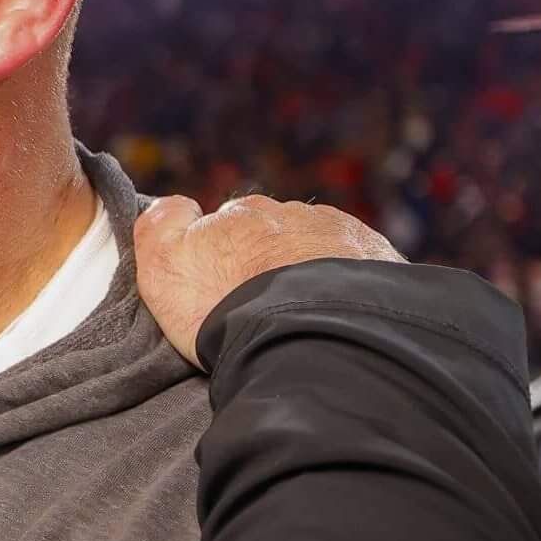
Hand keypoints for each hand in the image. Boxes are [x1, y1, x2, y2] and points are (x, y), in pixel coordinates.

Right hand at [133, 193, 403, 368]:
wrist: (306, 334)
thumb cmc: (223, 306)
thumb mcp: (163, 264)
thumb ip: (161, 225)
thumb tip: (174, 205)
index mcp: (238, 214)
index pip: (226, 225)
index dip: (221, 257)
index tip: (221, 291)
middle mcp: (289, 212)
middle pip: (276, 233)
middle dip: (270, 260)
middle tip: (263, 308)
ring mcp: (338, 231)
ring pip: (320, 246)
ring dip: (312, 271)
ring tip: (305, 317)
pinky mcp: (379, 256)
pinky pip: (363, 265)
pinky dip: (352, 284)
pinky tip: (343, 315)